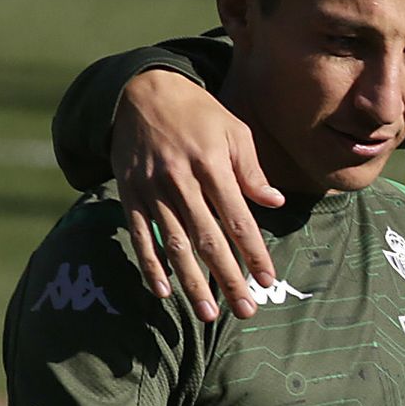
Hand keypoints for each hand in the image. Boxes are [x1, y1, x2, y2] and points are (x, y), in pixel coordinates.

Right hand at [114, 69, 283, 320]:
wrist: (142, 92)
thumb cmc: (200, 114)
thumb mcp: (235, 131)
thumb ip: (252, 171)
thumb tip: (275, 202)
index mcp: (212, 164)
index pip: (237, 218)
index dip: (253, 251)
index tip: (267, 279)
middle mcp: (180, 180)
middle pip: (207, 239)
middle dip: (228, 278)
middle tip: (245, 309)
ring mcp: (151, 190)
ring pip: (173, 245)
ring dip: (192, 282)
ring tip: (209, 313)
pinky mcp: (129, 194)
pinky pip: (139, 236)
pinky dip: (150, 265)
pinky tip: (164, 292)